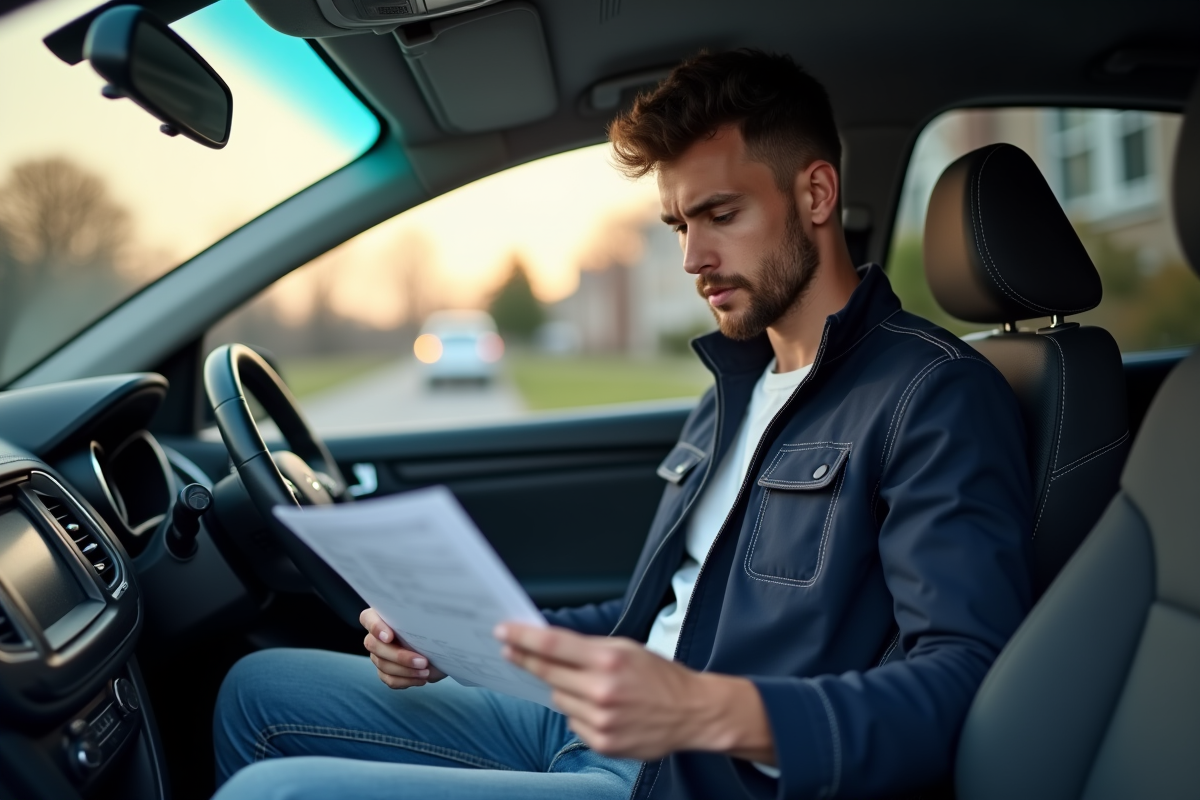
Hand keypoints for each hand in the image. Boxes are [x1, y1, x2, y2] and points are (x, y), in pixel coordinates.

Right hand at [360, 607, 445, 688]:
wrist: (441, 649)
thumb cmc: (434, 629)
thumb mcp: (431, 622)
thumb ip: (423, 619)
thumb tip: (430, 621)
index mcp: (383, 616)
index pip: (368, 618)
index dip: (375, 627)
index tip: (390, 637)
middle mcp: (376, 636)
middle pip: (374, 646)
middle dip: (400, 656)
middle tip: (422, 661)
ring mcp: (378, 655)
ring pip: (383, 665)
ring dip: (406, 671)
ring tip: (426, 672)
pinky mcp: (385, 672)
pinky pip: (389, 679)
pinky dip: (406, 681)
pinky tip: (421, 679)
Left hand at [496, 623, 774, 762]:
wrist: (692, 712)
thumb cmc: (660, 676)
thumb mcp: (627, 648)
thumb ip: (587, 648)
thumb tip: (548, 645)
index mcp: (609, 660)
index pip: (553, 646)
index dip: (523, 637)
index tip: (503, 631)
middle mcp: (602, 690)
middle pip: (547, 672)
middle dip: (526, 659)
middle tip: (509, 649)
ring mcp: (601, 719)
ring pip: (558, 698)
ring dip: (563, 689)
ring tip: (589, 685)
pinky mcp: (603, 742)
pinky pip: (573, 722)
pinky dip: (579, 712)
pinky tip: (601, 708)